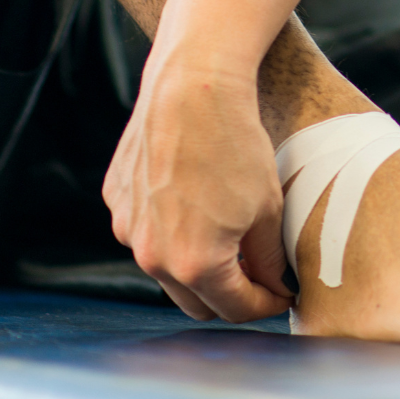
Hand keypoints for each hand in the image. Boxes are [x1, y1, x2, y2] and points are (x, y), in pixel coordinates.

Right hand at [102, 62, 292, 321]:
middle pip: (196, 302)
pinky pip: (146, 231)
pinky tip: (193, 200)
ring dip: (196, 264)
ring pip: (166, 269)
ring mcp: (128, 229)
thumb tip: (274, 287)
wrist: (192, 88)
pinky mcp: (117, 201)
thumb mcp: (268, 209)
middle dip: (230, 294)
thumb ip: (268, 261)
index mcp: (195, 266)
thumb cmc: (236, 146)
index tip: (282, 294)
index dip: (266, 305)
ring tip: (226, 233)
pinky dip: (169, 230)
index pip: (235, 310)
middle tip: (258, 273)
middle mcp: (152, 257)